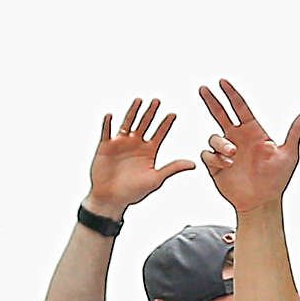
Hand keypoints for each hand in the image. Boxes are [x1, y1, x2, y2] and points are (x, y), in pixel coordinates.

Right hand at [85, 98, 196, 217]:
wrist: (111, 199)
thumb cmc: (133, 192)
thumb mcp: (156, 179)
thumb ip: (172, 168)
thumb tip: (193, 164)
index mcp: (149, 152)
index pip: (159, 134)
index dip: (166, 124)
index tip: (173, 114)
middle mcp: (136, 144)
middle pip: (145, 124)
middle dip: (151, 113)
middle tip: (157, 101)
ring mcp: (121, 144)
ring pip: (128, 123)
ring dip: (133, 112)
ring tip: (139, 101)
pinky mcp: (106, 146)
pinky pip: (107, 132)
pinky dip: (108, 124)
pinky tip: (111, 115)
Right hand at [197, 79, 299, 213]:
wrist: (262, 202)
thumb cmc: (277, 180)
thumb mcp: (289, 154)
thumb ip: (295, 131)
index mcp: (253, 132)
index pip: (239, 107)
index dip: (231, 94)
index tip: (223, 82)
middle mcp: (237, 139)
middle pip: (220, 114)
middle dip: (211, 101)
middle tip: (204, 89)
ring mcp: (225, 152)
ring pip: (213, 136)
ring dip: (221, 143)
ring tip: (232, 154)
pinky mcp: (215, 165)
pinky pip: (207, 154)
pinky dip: (215, 157)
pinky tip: (226, 165)